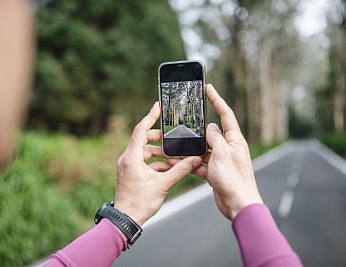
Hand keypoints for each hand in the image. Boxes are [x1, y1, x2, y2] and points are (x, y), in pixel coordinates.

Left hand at [114, 102, 202, 225]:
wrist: (126, 219)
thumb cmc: (139, 203)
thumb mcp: (163, 185)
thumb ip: (180, 171)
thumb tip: (195, 160)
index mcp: (131, 157)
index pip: (140, 130)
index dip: (150, 116)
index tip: (157, 106)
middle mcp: (127, 159)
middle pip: (144, 140)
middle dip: (160, 140)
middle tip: (174, 140)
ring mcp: (128, 166)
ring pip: (146, 152)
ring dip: (161, 154)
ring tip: (176, 159)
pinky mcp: (131, 173)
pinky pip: (145, 162)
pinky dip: (157, 163)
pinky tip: (170, 168)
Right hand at [194, 84, 262, 220]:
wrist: (237, 204)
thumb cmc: (234, 179)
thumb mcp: (221, 152)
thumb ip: (214, 137)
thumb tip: (211, 127)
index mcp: (235, 140)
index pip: (225, 114)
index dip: (217, 100)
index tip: (209, 88)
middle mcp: (229, 148)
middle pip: (211, 133)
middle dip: (198, 131)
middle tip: (187, 124)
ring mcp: (222, 160)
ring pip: (203, 150)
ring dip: (192, 151)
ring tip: (179, 149)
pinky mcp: (215, 172)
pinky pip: (200, 163)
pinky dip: (192, 164)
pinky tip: (182, 165)